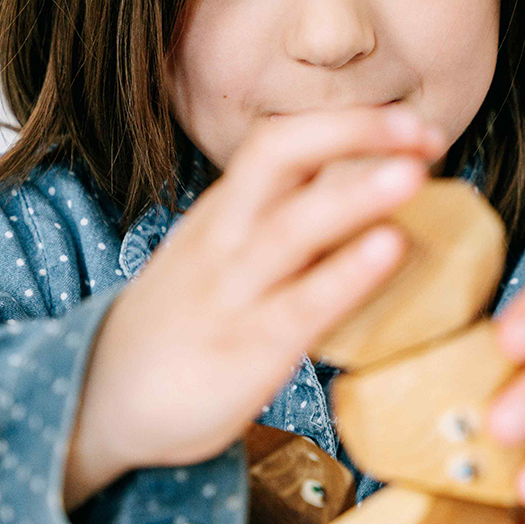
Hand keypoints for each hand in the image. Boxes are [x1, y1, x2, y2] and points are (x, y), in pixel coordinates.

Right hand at [63, 105, 447, 508]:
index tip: (411, 124)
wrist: (100, 399)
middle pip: (280, 156)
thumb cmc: (183, 326)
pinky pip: (300, 304)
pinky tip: (391, 249)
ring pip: (291, 225)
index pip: (278, 142)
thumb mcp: (219, 260)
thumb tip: (363, 198)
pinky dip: (347, 272)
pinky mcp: (243, 349)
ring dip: (356, 194)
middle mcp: (224, 237)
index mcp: (222, 212)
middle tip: (425, 130)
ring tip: (414, 173)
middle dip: (355, 132)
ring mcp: (231, 291)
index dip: (346, 124)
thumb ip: (277, 229)